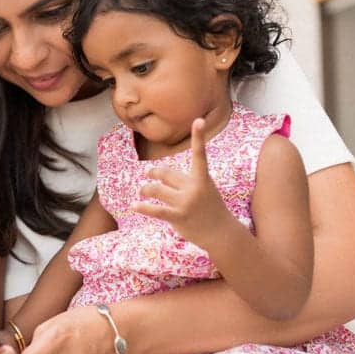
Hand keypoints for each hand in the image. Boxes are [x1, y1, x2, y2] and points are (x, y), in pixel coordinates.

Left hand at [133, 118, 235, 246]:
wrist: (221, 233)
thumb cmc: (210, 208)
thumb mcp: (204, 188)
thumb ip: (184, 180)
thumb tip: (158, 175)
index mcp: (203, 178)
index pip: (199, 154)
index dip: (199, 136)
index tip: (199, 120)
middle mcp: (194, 188)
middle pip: (166, 174)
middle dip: (155, 173)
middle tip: (148, 174)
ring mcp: (186, 203)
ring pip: (157, 190)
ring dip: (146, 189)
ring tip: (142, 190)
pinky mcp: (178, 217)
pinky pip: (156, 210)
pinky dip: (143, 207)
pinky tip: (134, 205)